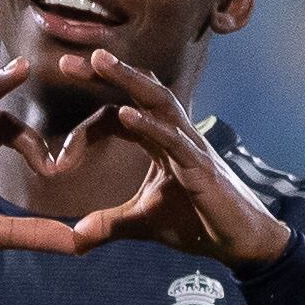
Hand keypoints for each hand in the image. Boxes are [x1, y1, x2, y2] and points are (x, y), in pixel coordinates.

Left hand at [34, 51, 293, 269]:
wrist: (241, 244)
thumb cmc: (198, 224)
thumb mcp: (143, 224)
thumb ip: (109, 225)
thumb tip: (75, 237)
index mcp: (161, 143)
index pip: (125, 108)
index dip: (96, 97)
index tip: (64, 82)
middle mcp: (176, 135)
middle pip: (142, 92)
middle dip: (109, 73)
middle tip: (69, 60)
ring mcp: (191, 148)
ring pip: (159, 103)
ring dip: (129, 80)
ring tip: (98, 62)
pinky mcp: (201, 170)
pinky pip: (174, 141)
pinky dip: (150, 126)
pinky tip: (125, 114)